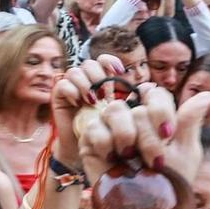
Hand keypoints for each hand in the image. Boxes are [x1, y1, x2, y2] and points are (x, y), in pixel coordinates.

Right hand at [53, 55, 126, 170]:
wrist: (86, 148)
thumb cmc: (108, 131)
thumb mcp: (123, 113)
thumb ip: (134, 98)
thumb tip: (150, 86)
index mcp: (102, 80)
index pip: (104, 60)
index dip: (110, 62)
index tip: (119, 73)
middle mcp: (87, 81)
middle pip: (90, 63)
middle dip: (98, 76)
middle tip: (105, 95)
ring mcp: (72, 87)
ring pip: (75, 71)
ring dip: (85, 83)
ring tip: (93, 100)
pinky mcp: (59, 96)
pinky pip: (62, 83)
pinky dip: (71, 91)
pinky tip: (78, 103)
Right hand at [76, 84, 209, 189]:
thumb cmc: (167, 184)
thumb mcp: (185, 152)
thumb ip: (190, 121)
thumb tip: (207, 93)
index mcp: (155, 117)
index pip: (155, 94)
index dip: (161, 110)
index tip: (168, 135)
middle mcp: (132, 118)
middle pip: (138, 108)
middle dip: (149, 138)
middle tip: (154, 163)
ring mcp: (109, 127)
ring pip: (115, 110)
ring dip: (127, 137)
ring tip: (130, 159)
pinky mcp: (89, 140)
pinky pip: (95, 128)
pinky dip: (106, 145)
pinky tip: (113, 162)